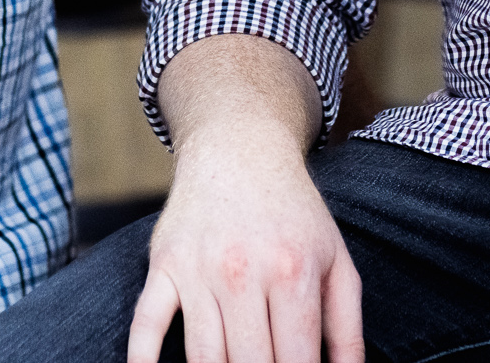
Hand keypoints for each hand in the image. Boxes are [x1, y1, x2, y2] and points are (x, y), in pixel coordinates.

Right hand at [127, 126, 362, 362]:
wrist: (239, 148)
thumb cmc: (293, 213)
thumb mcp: (335, 260)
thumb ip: (347, 328)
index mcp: (292, 272)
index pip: (296, 361)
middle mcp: (243, 271)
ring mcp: (199, 269)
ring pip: (203, 358)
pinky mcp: (164, 264)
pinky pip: (145, 322)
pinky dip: (143, 359)